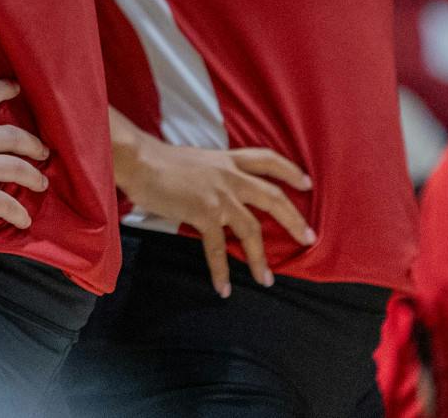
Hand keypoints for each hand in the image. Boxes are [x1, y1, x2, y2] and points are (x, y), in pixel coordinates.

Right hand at [114, 133, 313, 297]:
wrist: (139, 160)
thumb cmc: (159, 161)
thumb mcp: (196, 160)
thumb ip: (213, 173)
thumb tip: (216, 190)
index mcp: (227, 160)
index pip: (267, 160)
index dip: (290, 171)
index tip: (306, 184)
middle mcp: (229, 175)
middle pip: (272, 197)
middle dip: (294, 219)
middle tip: (308, 238)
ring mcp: (219, 195)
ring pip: (252, 229)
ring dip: (260, 258)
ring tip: (267, 280)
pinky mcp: (204, 213)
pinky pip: (217, 249)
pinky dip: (221, 271)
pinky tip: (224, 288)